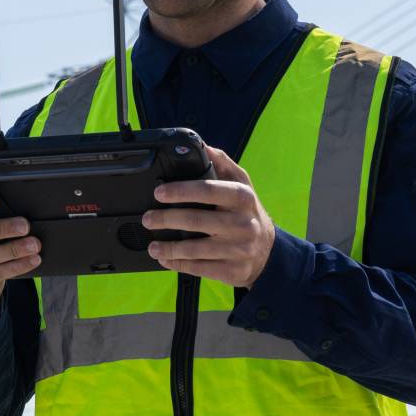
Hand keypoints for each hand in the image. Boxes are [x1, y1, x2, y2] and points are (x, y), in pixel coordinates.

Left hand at [141, 146, 275, 287]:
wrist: (267, 251)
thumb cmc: (246, 212)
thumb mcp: (241, 184)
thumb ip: (221, 163)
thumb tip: (201, 145)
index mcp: (242, 197)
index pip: (208, 190)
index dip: (181, 191)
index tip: (159, 193)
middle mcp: (243, 223)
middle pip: (196, 220)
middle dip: (166, 220)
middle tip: (148, 218)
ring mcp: (238, 249)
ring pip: (195, 249)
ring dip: (168, 247)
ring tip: (152, 245)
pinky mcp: (233, 271)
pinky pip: (200, 268)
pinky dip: (179, 264)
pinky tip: (166, 259)